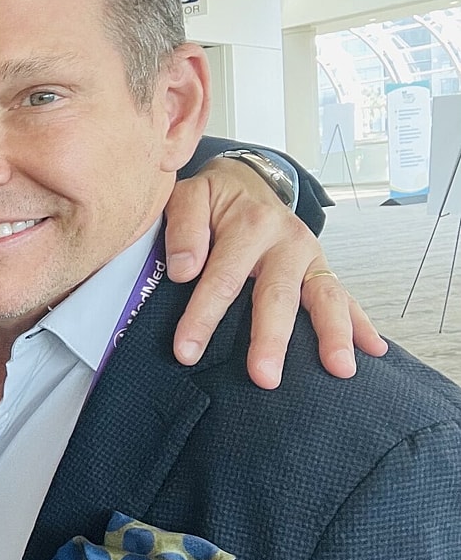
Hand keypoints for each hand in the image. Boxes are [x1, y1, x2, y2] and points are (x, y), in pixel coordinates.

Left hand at [163, 158, 385, 388]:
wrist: (248, 181)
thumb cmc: (214, 199)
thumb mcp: (189, 197)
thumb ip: (184, 228)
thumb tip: (184, 271)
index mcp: (250, 224)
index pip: (223, 277)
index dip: (203, 317)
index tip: (186, 353)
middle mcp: (287, 240)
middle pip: (278, 295)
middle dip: (271, 339)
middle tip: (265, 378)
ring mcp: (310, 256)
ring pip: (325, 297)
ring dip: (333, 335)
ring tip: (339, 369)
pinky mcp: (321, 269)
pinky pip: (344, 297)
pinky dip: (361, 324)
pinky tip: (374, 351)